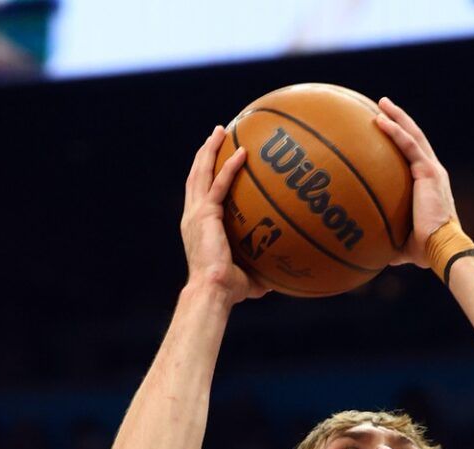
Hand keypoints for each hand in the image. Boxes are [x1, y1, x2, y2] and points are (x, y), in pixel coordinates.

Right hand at [183, 126, 268, 303]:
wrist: (212, 292)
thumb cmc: (228, 291)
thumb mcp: (248, 278)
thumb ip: (261, 272)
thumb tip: (280, 277)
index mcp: (198, 227)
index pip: (200, 194)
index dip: (206, 174)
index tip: (215, 158)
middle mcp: (193, 216)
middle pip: (196, 176)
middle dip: (205, 153)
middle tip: (217, 134)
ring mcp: (196, 214)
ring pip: (201, 173)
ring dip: (210, 150)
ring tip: (220, 130)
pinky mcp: (204, 215)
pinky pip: (219, 184)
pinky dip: (229, 167)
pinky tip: (242, 152)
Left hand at [372, 97, 458, 267]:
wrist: (442, 247)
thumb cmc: (425, 250)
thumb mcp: (402, 242)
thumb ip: (388, 240)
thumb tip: (371, 251)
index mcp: (429, 184)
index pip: (414, 156)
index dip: (402, 140)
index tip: (388, 130)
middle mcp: (433, 171)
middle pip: (414, 138)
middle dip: (399, 120)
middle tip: (383, 106)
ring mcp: (432, 169)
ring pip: (413, 135)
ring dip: (397, 117)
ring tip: (381, 103)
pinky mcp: (429, 171)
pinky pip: (409, 145)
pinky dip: (395, 131)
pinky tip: (380, 120)